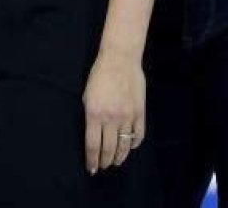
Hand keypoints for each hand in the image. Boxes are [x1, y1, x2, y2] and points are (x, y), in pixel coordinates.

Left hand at [83, 51, 144, 174]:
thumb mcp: (87, 95)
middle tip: (103, 166)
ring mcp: (127, 116)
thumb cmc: (100, 74)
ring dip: (119, 157)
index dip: (92, 160)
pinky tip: (130, 147)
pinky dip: (134, 144)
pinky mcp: (139, 112)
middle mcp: (110, 118)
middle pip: (108, 149)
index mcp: (94, 114)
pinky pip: (138, 135)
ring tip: (116, 161)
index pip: (92, 145)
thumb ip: (91, 115)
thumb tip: (94, 134)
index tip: (92, 168)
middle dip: (105, 162)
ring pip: (124, 145)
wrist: (120, 59)